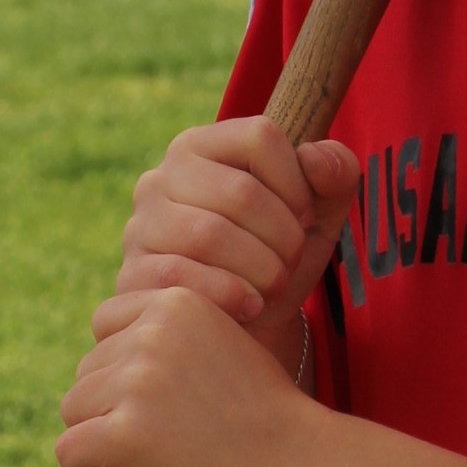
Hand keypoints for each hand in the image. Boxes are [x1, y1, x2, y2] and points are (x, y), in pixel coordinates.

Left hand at [56, 286, 322, 466]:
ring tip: (154, 462)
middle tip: (165, 440)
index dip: (121, 367)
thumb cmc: (271, 420)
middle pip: (88, 372)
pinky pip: (71, 452)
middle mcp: (150, 334)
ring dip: (99, 440)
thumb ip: (179, 338)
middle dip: (111, 407)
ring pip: (75, 411)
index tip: (155, 400)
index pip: (105, 325)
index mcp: (177, 302)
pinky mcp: (123, 435)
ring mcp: (135, 384)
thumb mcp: (228, 346)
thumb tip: (121, 352)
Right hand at [117, 116, 358, 361]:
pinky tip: (250, 306)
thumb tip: (314, 158)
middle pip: (241, 191)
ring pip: (211, 234)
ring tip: (274, 286)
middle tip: (292, 262)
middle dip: (285, 237)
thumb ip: (335, 174)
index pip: (260, 137)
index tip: (305, 218)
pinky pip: (183, 278)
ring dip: (262, 269)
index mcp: (202, 147)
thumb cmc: (276, 259)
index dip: (298, 182)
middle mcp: (161, 177)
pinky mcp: (131, 276)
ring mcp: (140, 226)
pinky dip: (231, 295)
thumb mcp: (319, 217)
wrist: (242, 329)